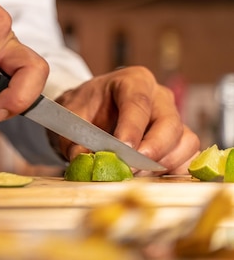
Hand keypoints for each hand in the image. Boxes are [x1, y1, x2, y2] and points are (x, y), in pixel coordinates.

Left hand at [52, 66, 199, 174]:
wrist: (88, 113)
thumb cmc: (83, 109)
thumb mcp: (70, 119)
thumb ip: (74, 138)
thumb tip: (84, 160)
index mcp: (133, 81)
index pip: (138, 102)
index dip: (132, 128)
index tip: (121, 149)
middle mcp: (159, 97)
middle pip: (170, 124)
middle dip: (152, 150)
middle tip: (130, 169)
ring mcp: (173, 118)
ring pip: (185, 143)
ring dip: (163, 164)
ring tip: (133, 174)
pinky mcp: (179, 141)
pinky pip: (188, 158)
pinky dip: (172, 172)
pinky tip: (149, 178)